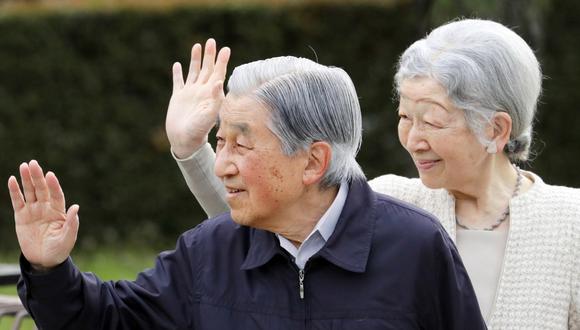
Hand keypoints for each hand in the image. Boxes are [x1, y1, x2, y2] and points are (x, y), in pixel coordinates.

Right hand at [8, 160, 78, 270]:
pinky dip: (14, 191)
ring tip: (24, 166)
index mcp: (59, 211)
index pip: (56, 194)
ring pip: (29, 191)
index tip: (50, 174)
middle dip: (37, 176)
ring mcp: (33, 211)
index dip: (53, 185)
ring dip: (26, 179)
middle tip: (33, 163)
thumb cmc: (59, 249)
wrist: (44, 260)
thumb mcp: (67, 238)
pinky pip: (18, 201)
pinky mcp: (21, 216)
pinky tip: (12, 180)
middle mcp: (46, 208)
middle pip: (42, 189)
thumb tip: (76, 207)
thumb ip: (71, 223)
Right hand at [166, 38, 230, 158]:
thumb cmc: (199, 130)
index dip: (222, 61)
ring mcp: (189, 93)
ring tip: (197, 46)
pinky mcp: (178, 97)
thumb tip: (219, 81)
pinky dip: (178, 73)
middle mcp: (201, 91)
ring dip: (196, 59)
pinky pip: (178, 82)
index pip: (218, 74)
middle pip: (207, 69)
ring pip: (193, 72)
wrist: (185, 141)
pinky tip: (178, 64)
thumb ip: (216, 98)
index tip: (226, 49)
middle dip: (209, 56)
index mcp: (210, 94)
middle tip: (212, 41)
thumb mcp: (210, 114)